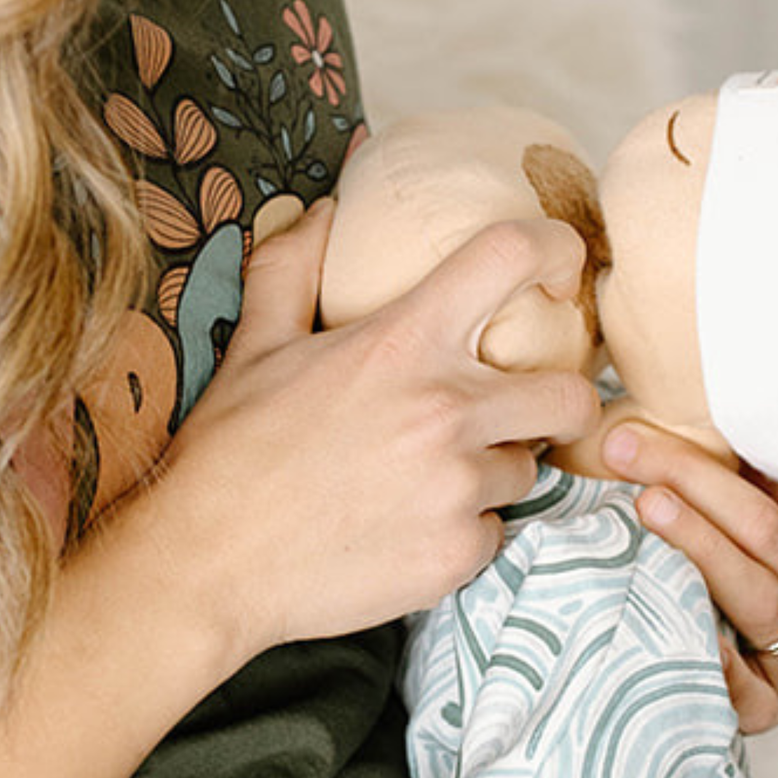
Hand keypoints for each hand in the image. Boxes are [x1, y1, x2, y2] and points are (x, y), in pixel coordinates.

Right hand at [150, 202, 603, 659]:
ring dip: (491, 469)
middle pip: (572, 393)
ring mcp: (457, 489)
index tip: (560, 269)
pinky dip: (460, 530)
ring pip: (525, 468)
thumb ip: (294, 268)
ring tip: (422, 477)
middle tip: (515, 407)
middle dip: (558, 398)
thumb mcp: (256, 346)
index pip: (510, 257)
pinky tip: (404, 526)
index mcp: (402, 344)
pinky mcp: (455, 556)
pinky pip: (492, 533)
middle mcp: (446, 412)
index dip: (556, 250)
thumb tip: (324, 210)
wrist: (205, 567)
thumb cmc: (229, 452)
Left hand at [602, 421, 777, 733]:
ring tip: (644, 504)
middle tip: (634, 448)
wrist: (679, 632)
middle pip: (775, 536)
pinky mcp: (768, 703)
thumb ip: (723, 446)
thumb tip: (650, 401)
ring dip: (694, 544)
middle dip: (698, 482)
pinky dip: (711, 655)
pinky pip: (746, 686)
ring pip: (755, 595)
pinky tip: (681, 625)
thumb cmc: (705, 535)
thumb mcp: (729, 485)